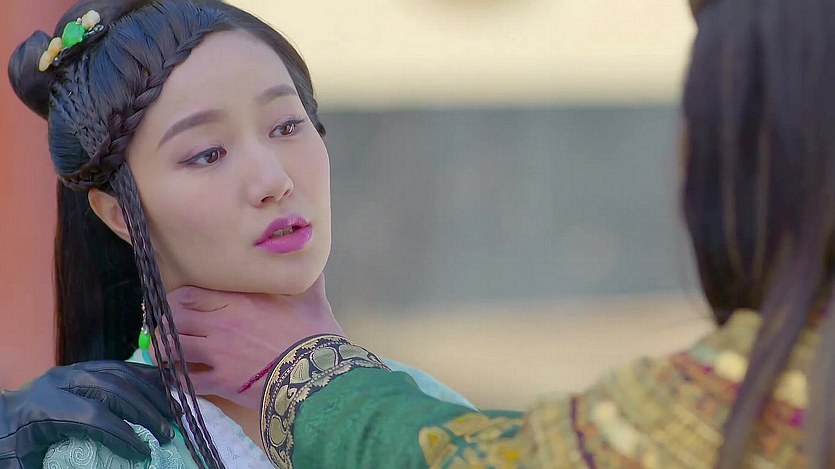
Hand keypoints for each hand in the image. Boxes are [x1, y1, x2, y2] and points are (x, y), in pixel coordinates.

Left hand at [0, 361, 172, 468]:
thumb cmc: (11, 448)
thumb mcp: (26, 464)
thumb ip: (64, 465)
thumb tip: (111, 465)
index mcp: (41, 407)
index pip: (91, 415)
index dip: (122, 433)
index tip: (144, 452)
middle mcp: (58, 381)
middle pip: (112, 389)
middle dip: (143, 412)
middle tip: (166, 433)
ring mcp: (71, 370)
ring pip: (118, 373)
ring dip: (148, 393)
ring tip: (170, 413)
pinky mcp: (80, 367)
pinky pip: (117, 366)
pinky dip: (142, 376)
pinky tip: (163, 387)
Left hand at [166, 274, 343, 408]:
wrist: (317, 371)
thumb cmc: (315, 332)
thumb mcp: (312, 298)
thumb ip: (307, 280)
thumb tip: (313, 267)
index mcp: (238, 300)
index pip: (188, 295)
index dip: (176, 300)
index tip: (179, 305)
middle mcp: (220, 324)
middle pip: (173, 320)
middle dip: (166, 324)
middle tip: (169, 329)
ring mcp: (218, 354)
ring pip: (172, 349)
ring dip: (165, 351)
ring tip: (167, 353)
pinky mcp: (221, 382)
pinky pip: (186, 381)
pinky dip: (177, 380)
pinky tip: (177, 379)